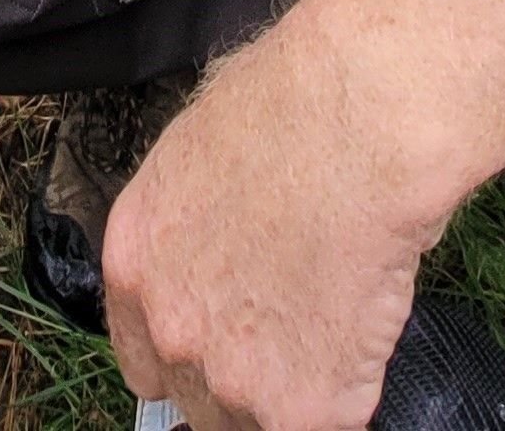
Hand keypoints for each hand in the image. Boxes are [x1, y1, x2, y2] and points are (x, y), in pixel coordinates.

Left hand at [101, 0, 452, 430]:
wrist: (360, 124)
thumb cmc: (294, 104)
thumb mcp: (200, 154)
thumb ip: (194, 228)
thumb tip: (224, 237)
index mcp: (134, 264)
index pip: (144, 358)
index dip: (188, 355)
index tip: (223, 344)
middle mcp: (168, 331)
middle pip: (198, 399)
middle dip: (241, 371)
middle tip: (291, 328)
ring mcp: (233, 379)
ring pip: (261, 419)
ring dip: (297, 384)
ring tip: (339, 312)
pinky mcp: (303, 408)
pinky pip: (334, 417)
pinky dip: (356, 385)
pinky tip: (370, 319)